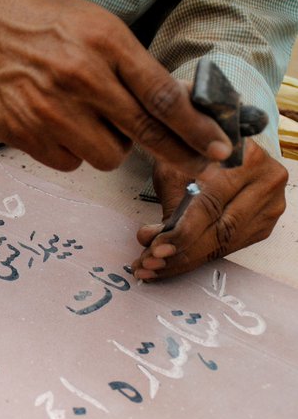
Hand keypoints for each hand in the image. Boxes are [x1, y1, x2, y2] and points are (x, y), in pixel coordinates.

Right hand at [0, 0, 232, 172]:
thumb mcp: (94, 26)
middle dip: (173, 152)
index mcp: (104, 44)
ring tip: (89, 123)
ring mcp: (49, 110)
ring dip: (107, 147)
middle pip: (141, 134)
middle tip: (192, 163)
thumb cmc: (39, 24)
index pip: (161, 97)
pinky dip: (71, 152)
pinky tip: (58, 128)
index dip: (195, 129)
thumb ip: (131, 64)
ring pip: (105, 157)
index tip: (218, 148)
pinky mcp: (24, 133)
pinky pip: (68, 164)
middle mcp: (80, 78)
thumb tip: (171, 106)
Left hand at [131, 142, 287, 280]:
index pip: (211, 206)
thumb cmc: (192, 153)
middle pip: (222, 231)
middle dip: (180, 253)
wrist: (216, 150)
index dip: (182, 232)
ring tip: (153, 268)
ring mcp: (269, 205)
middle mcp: (266, 182)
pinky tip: (172, 264)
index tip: (155, 248)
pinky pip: (229, 246)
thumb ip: (167, 202)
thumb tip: (148, 238)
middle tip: (149, 264)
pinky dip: (197, 257)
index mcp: (245, 158)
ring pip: (225, 244)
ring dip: (185, 260)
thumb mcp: (174, 166)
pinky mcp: (263, 223)